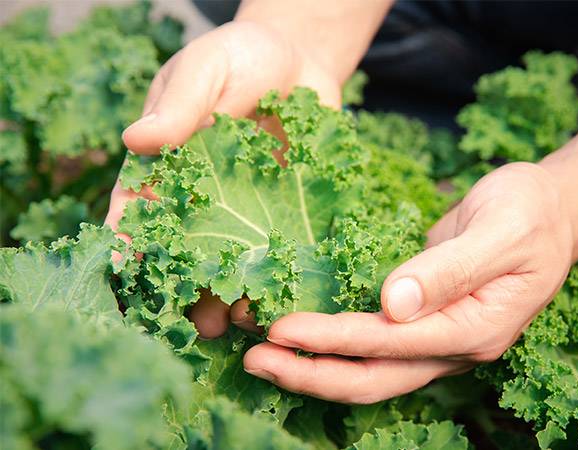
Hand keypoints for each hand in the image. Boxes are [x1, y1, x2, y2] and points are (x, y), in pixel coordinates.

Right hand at [104, 20, 340, 333]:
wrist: (298, 57)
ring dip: (239, 294)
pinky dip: (289, 274)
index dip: (132, 246)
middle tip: (200, 323)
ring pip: (237, 261)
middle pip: (189, 254)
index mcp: (166, 169)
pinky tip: (295, 296)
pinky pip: (287, 247)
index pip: (139, 214)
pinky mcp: (290, 210)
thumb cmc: (238, 57)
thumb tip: (137, 140)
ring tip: (249, 321)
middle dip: (191, 290)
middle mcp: (203, 200)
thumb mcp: (205, 70)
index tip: (132, 276)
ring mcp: (248, 210)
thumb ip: (180, 105)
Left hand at [241, 162, 574, 402]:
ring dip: (318, 367)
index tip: (283, 329)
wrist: (554, 211)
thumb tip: (392, 304)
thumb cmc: (532, 211)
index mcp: (477, 328)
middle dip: (312, 373)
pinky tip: (301, 336)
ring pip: (373, 371)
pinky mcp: (428, 323)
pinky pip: (378, 348)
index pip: (392, 344)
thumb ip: (449, 269)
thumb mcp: (502, 229)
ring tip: (262, 354)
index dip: (334, 340)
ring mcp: (442, 339)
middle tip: (253, 359)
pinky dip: (337, 347)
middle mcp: (457, 346)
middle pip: (376, 378)